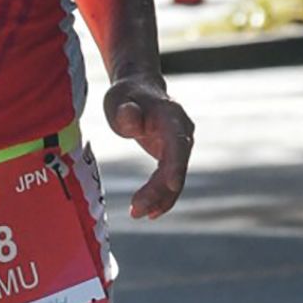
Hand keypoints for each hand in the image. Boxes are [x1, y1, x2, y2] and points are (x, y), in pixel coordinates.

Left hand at [103, 77, 192, 220]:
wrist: (138, 88)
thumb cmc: (127, 94)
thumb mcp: (120, 99)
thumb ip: (125, 112)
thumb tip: (132, 121)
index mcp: (172, 117)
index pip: (178, 143)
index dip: (176, 165)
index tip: (171, 185)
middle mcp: (183, 133)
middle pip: (175, 167)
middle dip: (159, 192)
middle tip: (136, 210)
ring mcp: (180, 147)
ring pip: (175, 179)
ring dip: (159, 199)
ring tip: (137, 214)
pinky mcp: (173, 157)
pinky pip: (170, 180)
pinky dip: (160, 196)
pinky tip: (148, 212)